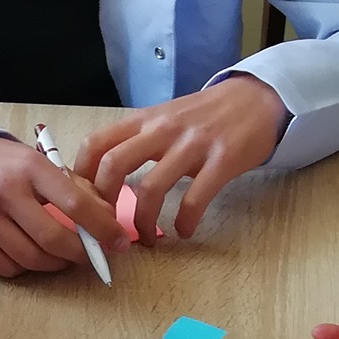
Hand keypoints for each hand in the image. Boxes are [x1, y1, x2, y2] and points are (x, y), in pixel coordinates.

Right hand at [0, 133, 127, 278]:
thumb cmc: (2, 163)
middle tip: (91, 257)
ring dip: (55, 264)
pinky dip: (26, 267)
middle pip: (54, 239)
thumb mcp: (37, 162)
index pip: (76, 205)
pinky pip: (7, 267)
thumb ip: (72, 187)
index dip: (103, 229)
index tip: (119, 243)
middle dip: (80, 254)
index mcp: (29, 168)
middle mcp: (4, 192)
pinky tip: (31, 255)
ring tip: (62, 256)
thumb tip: (106, 219)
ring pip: (31, 259)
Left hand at [75, 77, 288, 242]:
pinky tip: (184, 231)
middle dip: (104, 204)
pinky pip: (194, 200)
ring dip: (143, 223)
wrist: (257, 100)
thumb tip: (105, 178)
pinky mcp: (221, 160)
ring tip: (147, 239)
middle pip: (114, 166)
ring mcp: (192, 145)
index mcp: (145, 121)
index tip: (84, 201)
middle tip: (109, 226)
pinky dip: (185, 223)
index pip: (96, 143)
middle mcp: (163, 130)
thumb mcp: (166, 119)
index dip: (81, 175)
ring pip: (151, 189)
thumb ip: (138, 141)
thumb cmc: (206, 116)